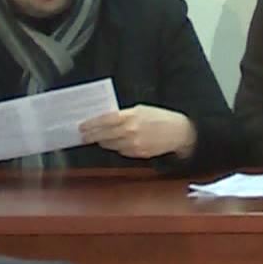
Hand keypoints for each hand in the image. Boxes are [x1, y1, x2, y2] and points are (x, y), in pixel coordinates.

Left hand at [79, 106, 197, 159]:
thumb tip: (107, 119)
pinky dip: (117, 147)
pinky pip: (121, 151)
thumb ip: (124, 114)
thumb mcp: (142, 109)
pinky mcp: (138, 154)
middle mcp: (129, 132)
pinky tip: (117, 143)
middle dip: (91, 136)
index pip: (103, 121)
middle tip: (84, 135)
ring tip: (99, 139)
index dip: (90, 124)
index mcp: (130, 117)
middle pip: (103, 136)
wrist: (180, 132)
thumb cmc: (162, 118)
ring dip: (103, 142)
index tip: (82, 126)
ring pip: (110, 145)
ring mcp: (133, 144)